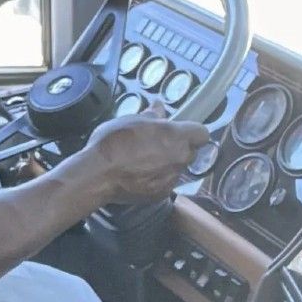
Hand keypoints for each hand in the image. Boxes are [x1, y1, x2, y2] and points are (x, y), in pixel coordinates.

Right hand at [79, 111, 212, 202]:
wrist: (98, 175)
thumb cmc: (114, 143)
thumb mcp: (130, 120)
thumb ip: (151, 115)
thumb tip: (158, 108)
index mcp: (176, 136)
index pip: (202, 133)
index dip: (192, 131)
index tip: (180, 130)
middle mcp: (180, 158)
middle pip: (190, 152)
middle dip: (178, 148)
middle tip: (157, 143)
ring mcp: (172, 178)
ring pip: (176, 168)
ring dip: (166, 164)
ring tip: (143, 161)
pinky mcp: (162, 194)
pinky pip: (165, 182)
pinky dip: (156, 179)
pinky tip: (138, 175)